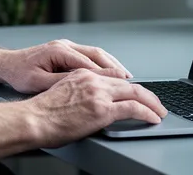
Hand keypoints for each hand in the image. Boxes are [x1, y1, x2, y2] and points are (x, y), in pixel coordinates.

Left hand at [0, 39, 132, 93]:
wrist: (6, 64)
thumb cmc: (19, 74)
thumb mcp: (39, 82)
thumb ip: (61, 83)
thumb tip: (83, 86)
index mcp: (59, 51)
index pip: (89, 63)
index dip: (107, 75)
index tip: (122, 84)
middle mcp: (64, 45)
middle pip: (97, 54)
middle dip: (114, 67)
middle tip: (129, 81)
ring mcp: (65, 46)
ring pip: (95, 53)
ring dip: (111, 64)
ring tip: (125, 78)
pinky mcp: (65, 50)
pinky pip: (88, 55)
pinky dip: (101, 64)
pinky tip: (109, 73)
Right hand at [24, 69, 167, 148]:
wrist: (32, 119)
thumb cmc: (41, 112)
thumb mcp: (61, 92)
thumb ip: (78, 91)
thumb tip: (88, 103)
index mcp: (82, 74)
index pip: (114, 77)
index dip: (130, 87)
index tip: (138, 94)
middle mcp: (93, 80)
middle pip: (129, 84)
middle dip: (147, 95)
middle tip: (156, 104)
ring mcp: (99, 94)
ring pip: (136, 93)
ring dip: (152, 104)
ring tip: (160, 112)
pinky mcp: (102, 110)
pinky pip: (133, 108)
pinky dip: (148, 113)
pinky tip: (153, 119)